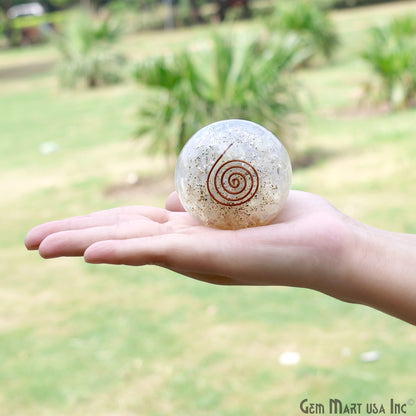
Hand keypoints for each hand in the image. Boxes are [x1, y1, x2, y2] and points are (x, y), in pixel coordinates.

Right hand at [25, 191, 354, 296]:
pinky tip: (89, 253)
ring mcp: (192, 254)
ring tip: (38, 246)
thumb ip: (193, 204)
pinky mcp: (208, 256)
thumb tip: (165, 201)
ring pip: (127, 245)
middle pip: (119, 235)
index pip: (130, 225)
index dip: (93, 224)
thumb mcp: (229, 203)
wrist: (324, 245)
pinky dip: (122, 251)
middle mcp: (183, 245)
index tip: (59, 230)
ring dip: (82, 244)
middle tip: (29, 242)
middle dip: (74, 236)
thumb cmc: (283, 221)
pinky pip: (158, 252)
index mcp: (186, 231)